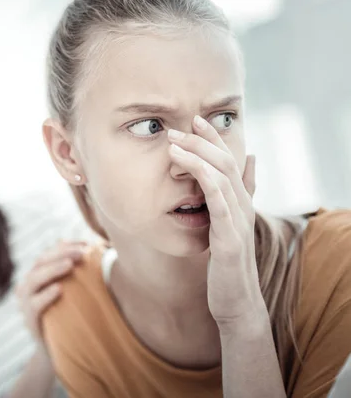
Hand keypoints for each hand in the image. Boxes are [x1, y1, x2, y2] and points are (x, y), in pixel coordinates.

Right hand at [15, 241, 86, 347]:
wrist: (58, 352)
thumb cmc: (69, 317)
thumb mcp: (73, 293)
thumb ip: (75, 273)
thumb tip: (90, 248)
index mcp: (38, 275)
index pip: (49, 253)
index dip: (66, 246)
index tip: (86, 243)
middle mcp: (28, 286)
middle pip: (41, 262)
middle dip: (61, 253)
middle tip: (82, 252)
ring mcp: (25, 303)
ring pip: (34, 280)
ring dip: (52, 270)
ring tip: (69, 264)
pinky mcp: (29, 321)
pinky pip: (34, 305)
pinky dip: (45, 296)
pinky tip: (59, 289)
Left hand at [167, 116, 265, 331]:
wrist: (237, 301)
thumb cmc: (228, 264)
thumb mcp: (228, 228)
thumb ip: (233, 201)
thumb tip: (245, 167)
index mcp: (240, 203)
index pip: (229, 159)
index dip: (213, 138)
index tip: (194, 119)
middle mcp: (243, 207)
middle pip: (227, 162)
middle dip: (202, 141)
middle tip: (176, 128)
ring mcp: (238, 221)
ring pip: (223, 177)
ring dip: (198, 156)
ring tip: (174, 144)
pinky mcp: (230, 239)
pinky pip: (219, 203)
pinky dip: (206, 181)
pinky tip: (189, 168)